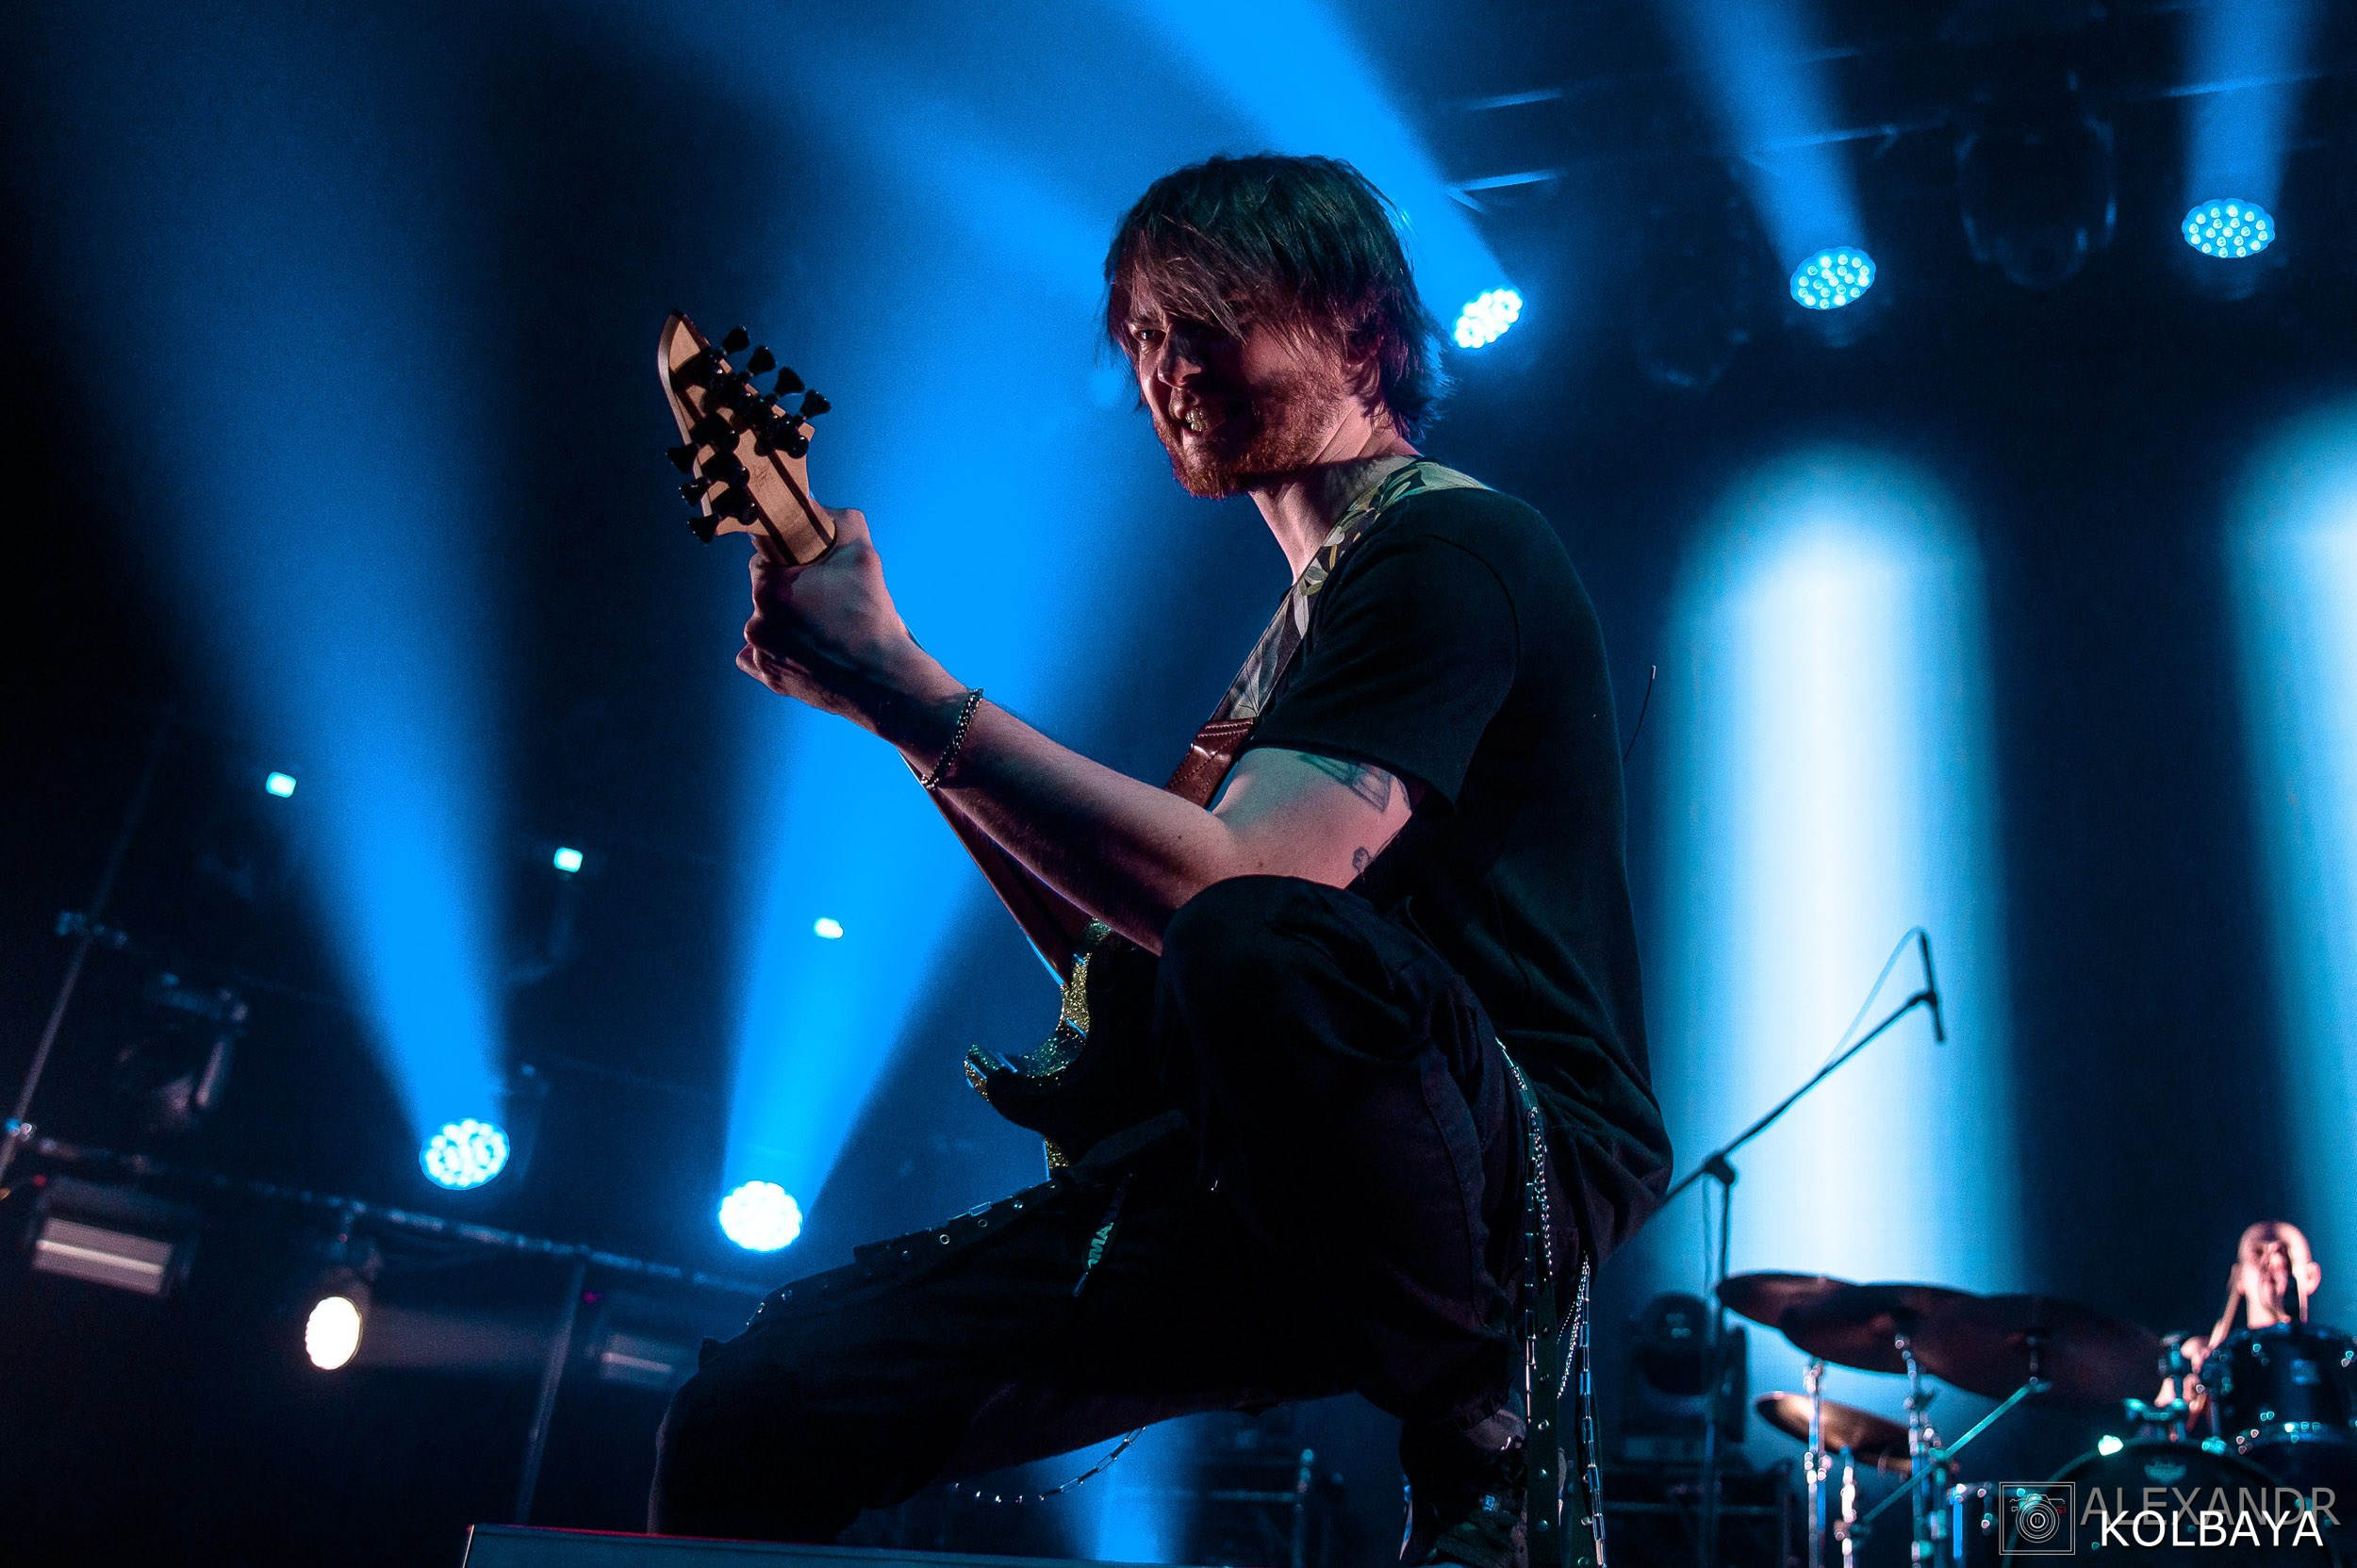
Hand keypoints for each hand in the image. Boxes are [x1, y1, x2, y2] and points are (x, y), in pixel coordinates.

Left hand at [735, 507, 957, 731]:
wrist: (885, 681)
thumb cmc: (872, 618)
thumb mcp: (863, 555)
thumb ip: (838, 520)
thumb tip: (817, 504)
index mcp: (769, 587)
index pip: (764, 557)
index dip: (789, 558)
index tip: (810, 567)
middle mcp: (756, 621)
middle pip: (767, 592)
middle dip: (791, 591)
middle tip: (826, 599)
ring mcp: (761, 654)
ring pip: (766, 624)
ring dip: (786, 621)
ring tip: (824, 628)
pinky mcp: (771, 679)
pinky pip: (760, 658)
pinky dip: (777, 652)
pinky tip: (804, 651)